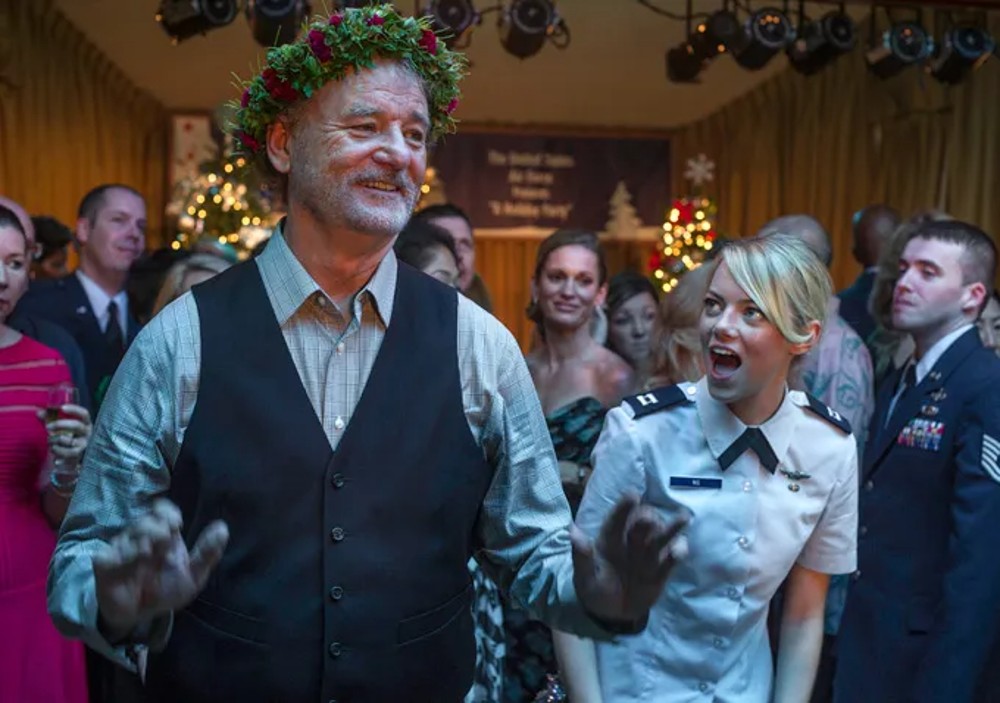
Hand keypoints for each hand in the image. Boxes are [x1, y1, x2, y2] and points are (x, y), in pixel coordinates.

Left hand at [39, 403, 91, 464]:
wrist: (71, 454)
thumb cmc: (66, 435)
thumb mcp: (60, 426)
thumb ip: (50, 418)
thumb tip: (39, 412)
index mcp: (85, 423)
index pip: (84, 414)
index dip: (74, 410)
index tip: (62, 408)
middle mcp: (87, 433)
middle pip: (76, 425)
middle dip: (59, 424)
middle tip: (47, 427)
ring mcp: (83, 445)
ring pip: (70, 441)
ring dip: (55, 440)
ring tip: (49, 441)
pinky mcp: (78, 456)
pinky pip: (67, 454)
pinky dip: (58, 453)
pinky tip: (53, 453)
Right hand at [93, 499, 228, 638]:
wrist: (140, 616)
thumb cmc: (166, 590)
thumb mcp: (192, 576)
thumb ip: (206, 553)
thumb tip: (223, 527)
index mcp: (163, 534)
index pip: (162, 510)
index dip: (167, 512)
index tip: (177, 522)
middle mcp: (141, 537)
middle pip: (147, 520)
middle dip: (158, 526)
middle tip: (166, 537)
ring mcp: (122, 548)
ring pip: (130, 533)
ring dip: (143, 538)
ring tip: (151, 551)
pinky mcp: (105, 564)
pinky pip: (111, 555)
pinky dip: (125, 555)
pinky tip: (137, 559)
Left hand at [570, 493, 688, 623]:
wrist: (612, 614)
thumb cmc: (595, 589)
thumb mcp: (584, 576)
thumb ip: (582, 555)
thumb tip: (573, 531)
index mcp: (610, 540)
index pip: (617, 519)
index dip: (624, 507)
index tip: (633, 494)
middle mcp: (631, 542)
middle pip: (643, 524)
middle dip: (647, 519)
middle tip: (649, 520)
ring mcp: (648, 555)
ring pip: (662, 536)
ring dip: (672, 526)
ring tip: (684, 517)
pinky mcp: (661, 570)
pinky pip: (672, 559)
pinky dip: (678, 552)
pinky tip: (680, 550)